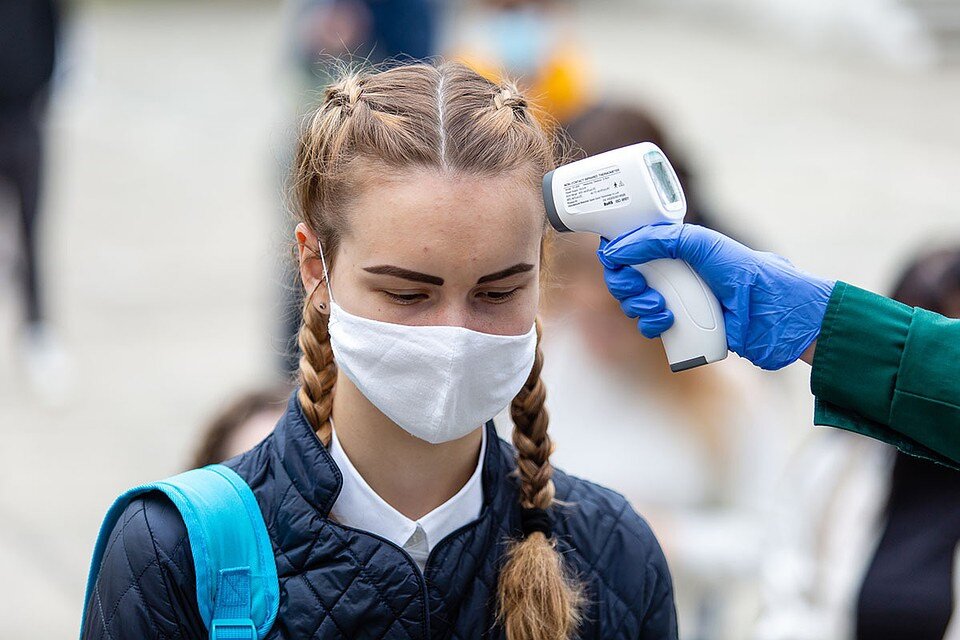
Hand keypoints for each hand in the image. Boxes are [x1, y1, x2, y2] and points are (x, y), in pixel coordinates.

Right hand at [597, 224, 835, 369]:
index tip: (615, 259)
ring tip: (660, 307)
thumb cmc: (745, 273)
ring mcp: (677, 303)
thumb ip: (658, 239)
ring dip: (638, 305)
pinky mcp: (682, 330)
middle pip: (627, 278)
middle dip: (624, 284)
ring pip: (635, 305)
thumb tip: (616, 248)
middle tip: (636, 286)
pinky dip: (652, 325)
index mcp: (676, 250)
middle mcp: (673, 275)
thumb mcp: (701, 243)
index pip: (632, 249)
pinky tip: (668, 322)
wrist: (773, 315)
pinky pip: (650, 328)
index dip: (618, 255)